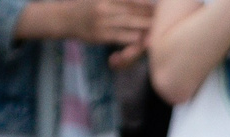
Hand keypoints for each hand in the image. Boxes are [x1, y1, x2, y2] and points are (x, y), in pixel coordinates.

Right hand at [19, 0, 153, 63]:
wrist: (62, 18)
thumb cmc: (85, 6)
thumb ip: (120, 0)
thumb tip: (139, 1)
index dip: (149, 3)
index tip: (162, 7)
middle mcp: (105, 7)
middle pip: (136, 11)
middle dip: (152, 16)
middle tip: (166, 19)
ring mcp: (103, 22)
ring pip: (132, 25)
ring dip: (147, 27)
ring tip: (159, 29)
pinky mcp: (101, 36)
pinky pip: (123, 38)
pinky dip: (135, 39)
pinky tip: (145, 40)